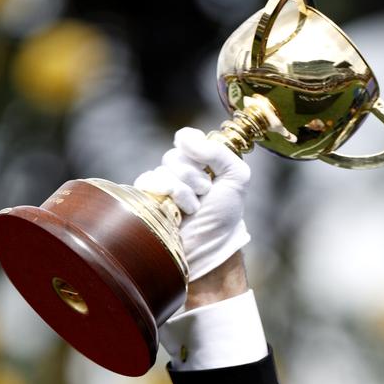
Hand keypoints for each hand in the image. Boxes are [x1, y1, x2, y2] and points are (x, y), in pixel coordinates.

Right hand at [134, 127, 250, 290]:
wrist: (208, 247)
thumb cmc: (223, 215)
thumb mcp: (236, 178)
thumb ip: (218, 152)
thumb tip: (184, 137)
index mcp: (200, 161)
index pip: (187, 137)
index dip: (196, 148)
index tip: (208, 167)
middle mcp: (179, 170)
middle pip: (175, 154)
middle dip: (194, 176)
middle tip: (205, 194)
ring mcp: (161, 184)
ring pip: (164, 169)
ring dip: (184, 191)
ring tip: (193, 208)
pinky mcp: (146, 198)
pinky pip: (148, 181)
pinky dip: (169, 196)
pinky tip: (178, 212)